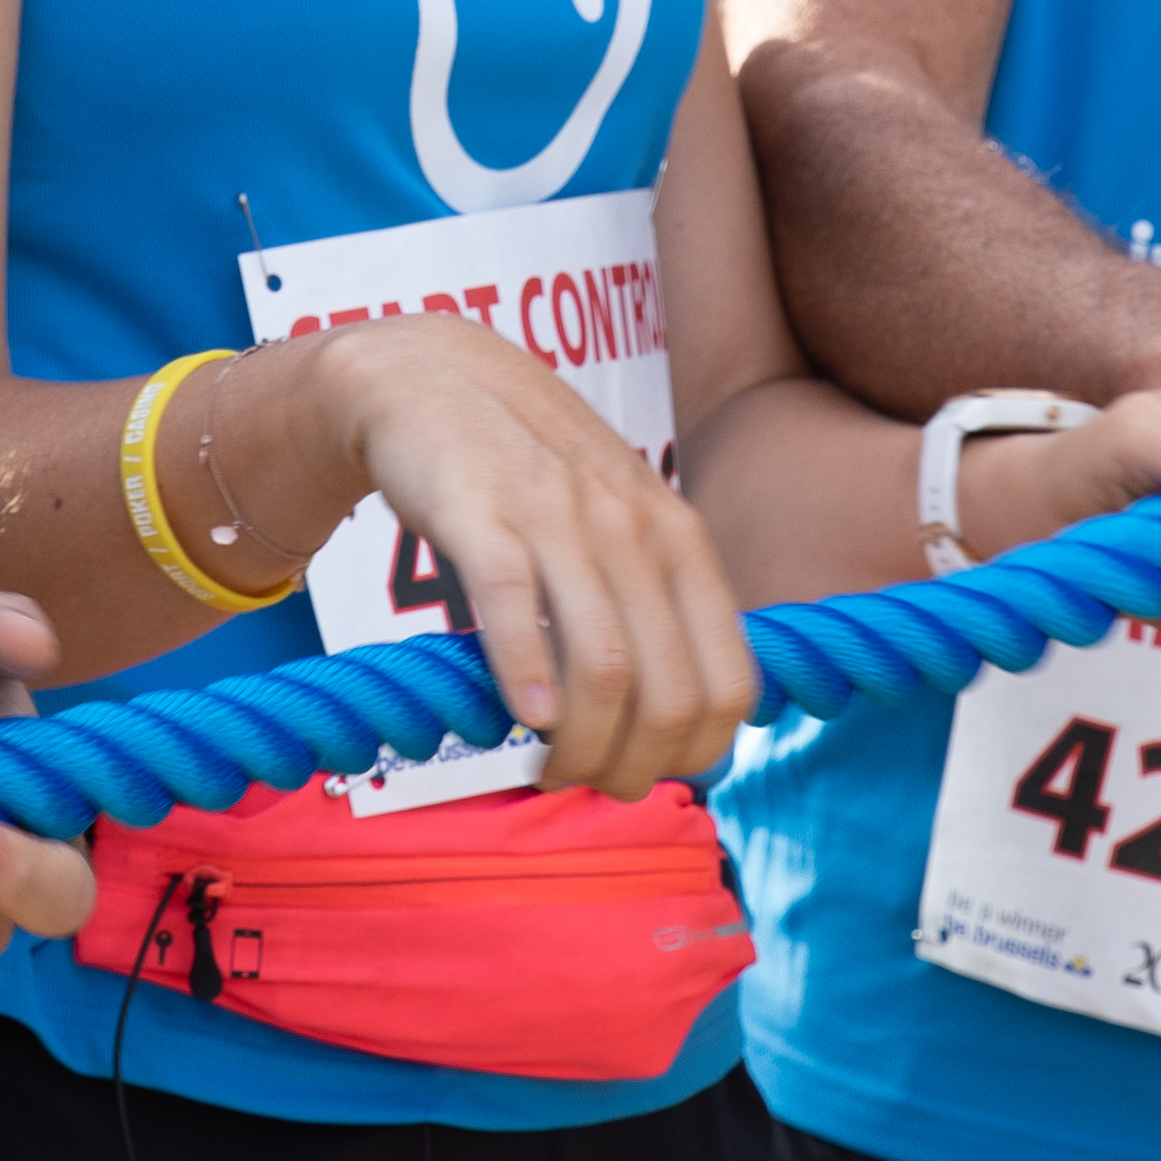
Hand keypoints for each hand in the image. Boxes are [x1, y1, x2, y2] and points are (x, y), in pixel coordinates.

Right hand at [316, 317, 757, 793]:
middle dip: (633, 767)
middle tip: (586, 782)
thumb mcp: (621, 525)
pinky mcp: (479, 511)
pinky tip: (518, 719)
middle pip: (670, 695)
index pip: (729, 684)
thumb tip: (679, 724)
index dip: (695, 755)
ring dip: (581, 747)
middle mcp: (633, 527)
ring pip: (603, 669)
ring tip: (547, 768)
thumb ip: (655, 605)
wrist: (431, 379)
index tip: (645, 774)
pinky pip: (514, 605)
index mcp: (680, 540)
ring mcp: (559, 516)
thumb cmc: (529, 472)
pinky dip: (524, 677)